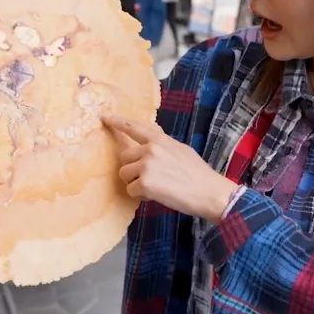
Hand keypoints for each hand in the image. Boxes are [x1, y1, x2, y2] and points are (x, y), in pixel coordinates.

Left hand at [102, 115, 238, 221]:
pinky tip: (157, 195)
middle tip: (150, 177)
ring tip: (155, 186)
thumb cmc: (197, 173)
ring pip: (124, 174)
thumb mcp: (181, 149)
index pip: (134, 127)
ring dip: (135, 183)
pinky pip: (130, 190)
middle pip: (124, 157)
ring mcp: (146, 165)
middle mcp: (151, 149)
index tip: (104, 117)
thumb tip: (150, 134)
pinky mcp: (144, 183)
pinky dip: (141, 196)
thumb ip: (162, 143)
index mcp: (160, 140)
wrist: (209, 192)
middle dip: (132, 168)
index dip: (117, 122)